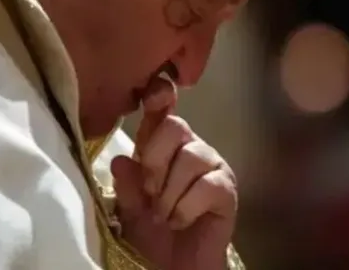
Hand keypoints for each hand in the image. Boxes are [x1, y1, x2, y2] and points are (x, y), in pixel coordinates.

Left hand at [111, 77, 237, 269]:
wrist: (178, 265)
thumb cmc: (153, 232)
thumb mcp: (129, 209)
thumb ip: (127, 185)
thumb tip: (121, 161)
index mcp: (163, 145)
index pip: (163, 111)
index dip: (160, 97)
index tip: (154, 96)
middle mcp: (190, 147)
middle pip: (174, 126)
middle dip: (155, 160)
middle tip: (150, 192)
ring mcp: (212, 165)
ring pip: (191, 156)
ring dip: (170, 191)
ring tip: (163, 214)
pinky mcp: (227, 188)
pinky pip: (207, 185)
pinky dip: (185, 207)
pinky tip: (179, 221)